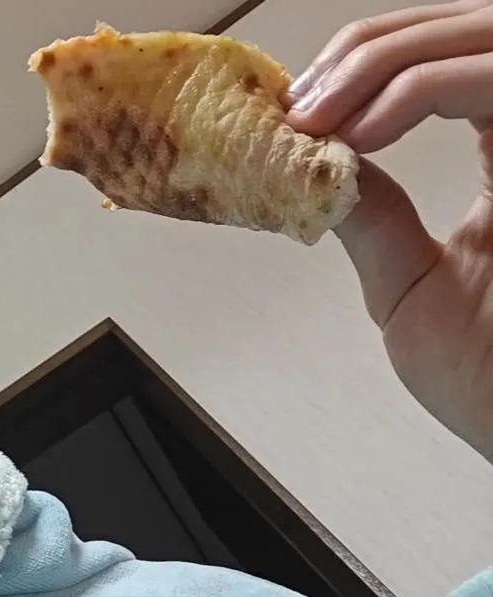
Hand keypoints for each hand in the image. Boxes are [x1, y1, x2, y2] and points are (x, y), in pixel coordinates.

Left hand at [286, 0, 492, 459]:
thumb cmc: (490, 383)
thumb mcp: (408, 287)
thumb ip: (374, 216)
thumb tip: (321, 162)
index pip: (458, 59)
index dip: (378, 58)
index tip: (300, 104)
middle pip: (478, 26)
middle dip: (375, 48)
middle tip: (302, 101)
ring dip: (391, 59)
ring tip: (320, 115)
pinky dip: (427, 86)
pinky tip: (365, 133)